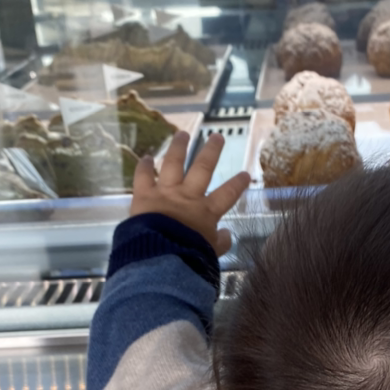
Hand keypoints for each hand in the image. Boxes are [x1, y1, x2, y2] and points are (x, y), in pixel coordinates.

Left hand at [130, 130, 249, 256]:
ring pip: (174, 164)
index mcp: (206, 212)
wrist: (161, 256)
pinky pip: (144, 176)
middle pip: (202, 169)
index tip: (245, 174)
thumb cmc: (189, 256)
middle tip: (217, 136)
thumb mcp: (211, 253)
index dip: (237, 184)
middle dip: (211, 152)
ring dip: (179, 147)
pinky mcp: (144, 195)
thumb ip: (220, 243)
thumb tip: (227, 235)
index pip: (227, 195)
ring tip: (182, 133)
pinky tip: (146, 156)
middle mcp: (188, 196)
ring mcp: (166, 192)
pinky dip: (144, 166)